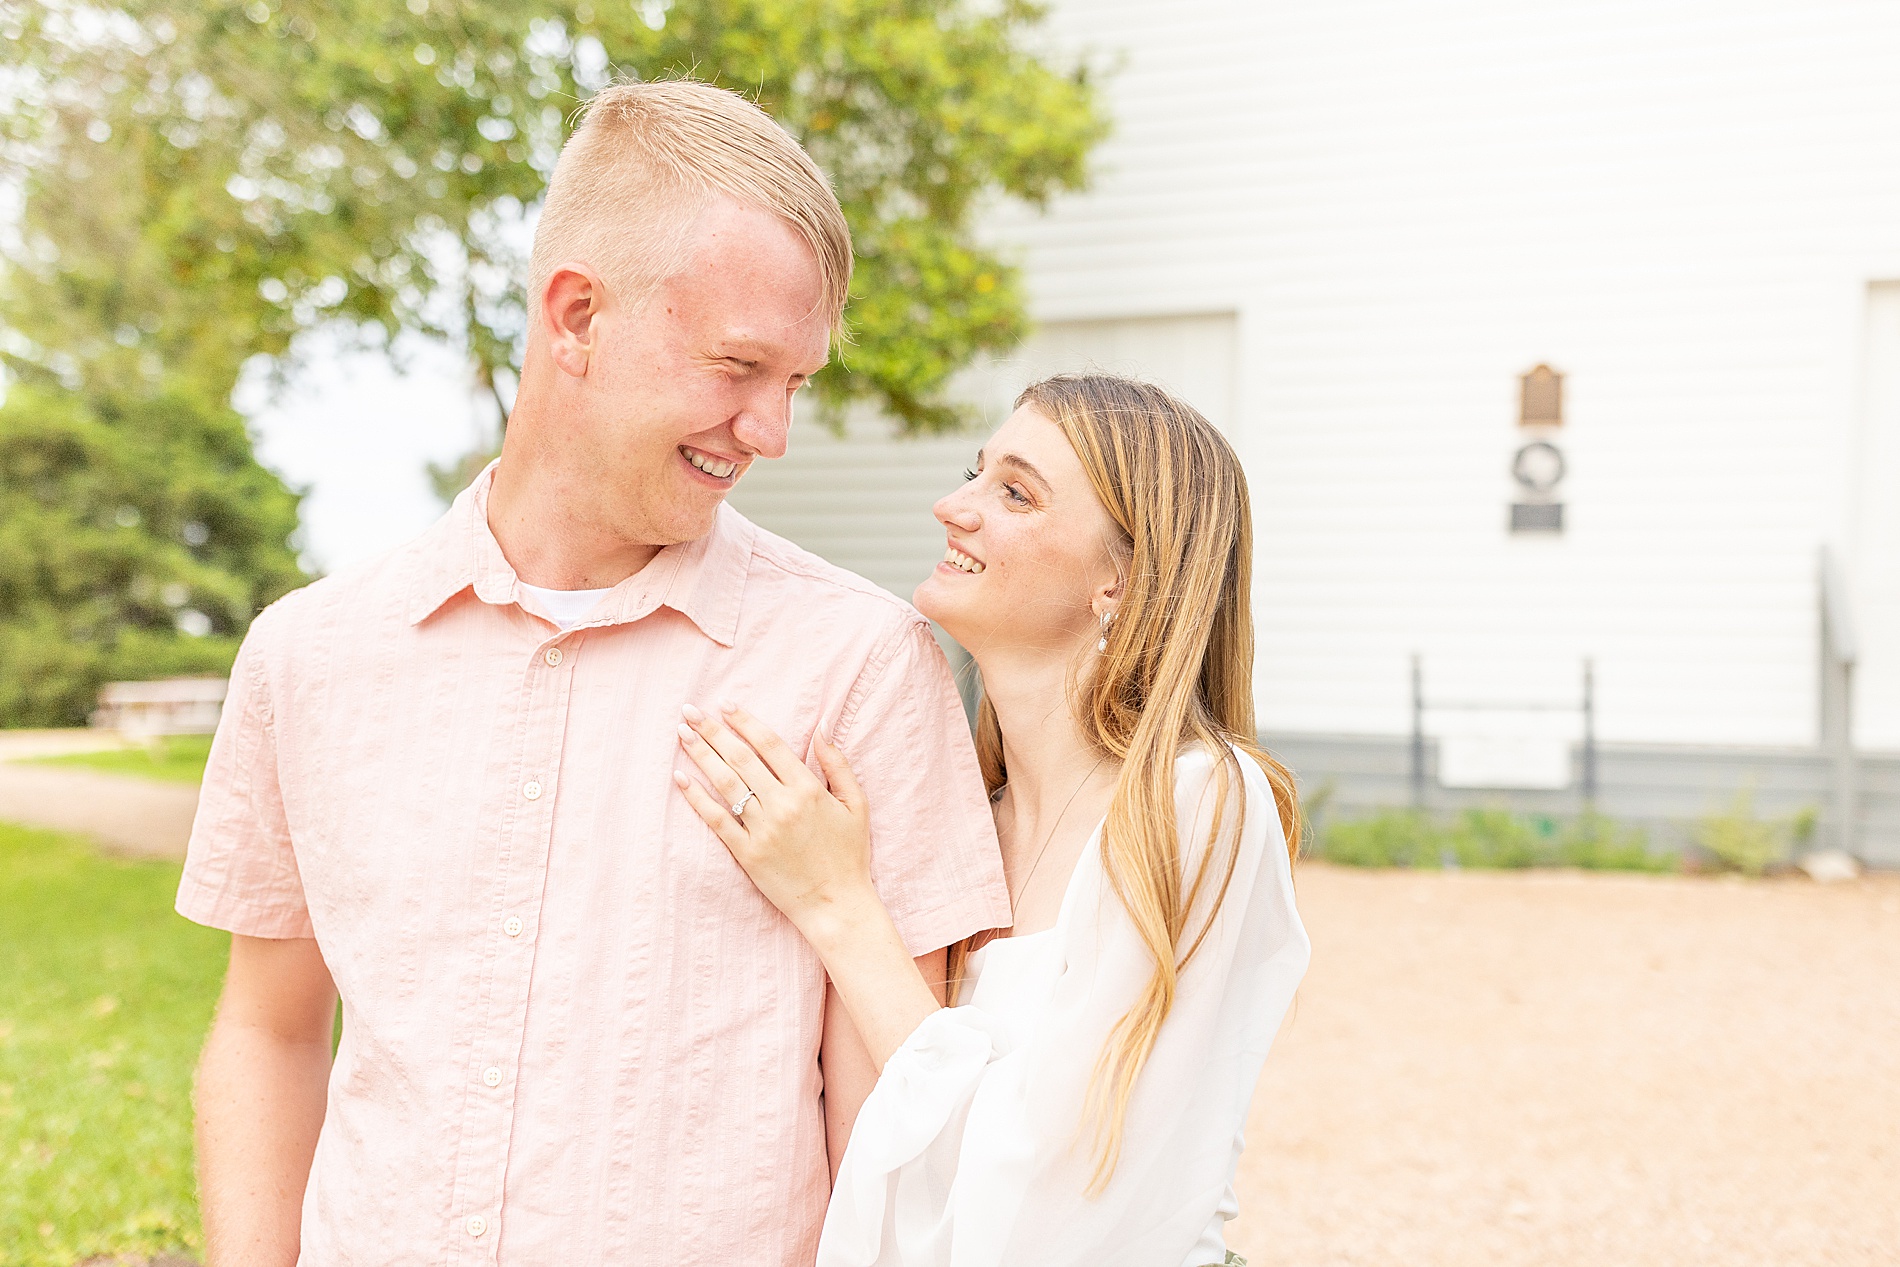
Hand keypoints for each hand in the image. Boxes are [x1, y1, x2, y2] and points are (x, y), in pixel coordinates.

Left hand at [674, 702, 875, 937]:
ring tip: (682, 734)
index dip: (745, 722)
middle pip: (741, 758)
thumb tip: (822, 727)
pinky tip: (681, 778)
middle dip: (713, 731)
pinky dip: (697, 798)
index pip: (770, 744)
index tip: (725, 705)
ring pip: (726, 783)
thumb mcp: (856, 805)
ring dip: (701, 755)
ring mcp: (763, 829)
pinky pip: (718, 819)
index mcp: (809, 789)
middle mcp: (783, 805)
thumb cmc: (850, 855)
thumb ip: (838, 764)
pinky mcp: (747, 853)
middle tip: (691, 710)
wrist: (837, 905)